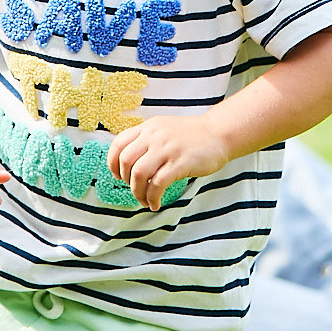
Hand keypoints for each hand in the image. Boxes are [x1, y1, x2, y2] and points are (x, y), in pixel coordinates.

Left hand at [109, 116, 231, 210]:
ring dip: (137, 192)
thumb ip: (146, 140)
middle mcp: (155, 136)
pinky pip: (158, 184)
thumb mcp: (164, 129)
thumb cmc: (191, 136)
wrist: (218, 133)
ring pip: (139, 173)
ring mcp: (167, 148)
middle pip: (126, 160)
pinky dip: (152, 197)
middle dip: (125, 180)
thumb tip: (127, 163)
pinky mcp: (180, 162)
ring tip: (144, 200)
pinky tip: (155, 203)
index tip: (117, 176)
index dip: (112, 163)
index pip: (119, 143)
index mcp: (148, 127)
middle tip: (134, 189)